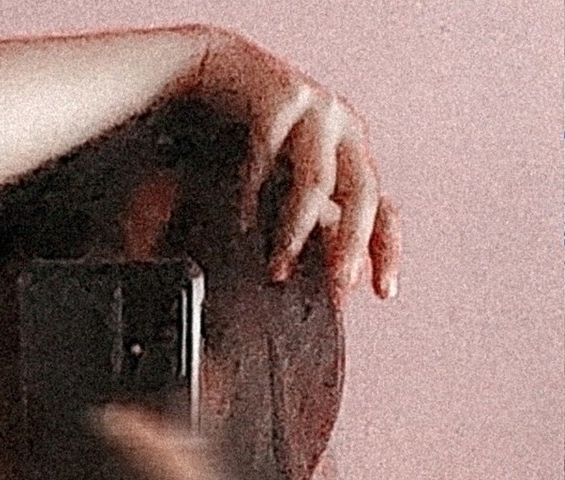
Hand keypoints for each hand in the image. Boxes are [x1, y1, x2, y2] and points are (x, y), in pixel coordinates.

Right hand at [193, 30, 398, 301]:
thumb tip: (304, 280)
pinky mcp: (282, 97)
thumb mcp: (271, 196)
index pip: (384, 212)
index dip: (385, 252)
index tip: (382, 292)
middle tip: (336, 285)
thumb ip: (292, 233)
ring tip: (279, 266)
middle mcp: (341, 136)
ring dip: (298, 229)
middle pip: (362, 196)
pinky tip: (243, 219)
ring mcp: (315, 114)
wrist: (206, 76)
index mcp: (346, 163)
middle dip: (350, 245)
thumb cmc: (236, 141)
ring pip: (319, 180)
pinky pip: (271, 151)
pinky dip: (255, 190)